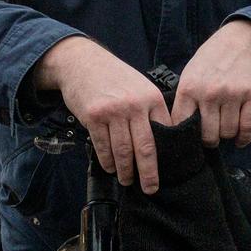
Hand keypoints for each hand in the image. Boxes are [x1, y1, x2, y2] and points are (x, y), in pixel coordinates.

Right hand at [32, 36, 171, 192]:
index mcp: (152, 98)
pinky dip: (107, 161)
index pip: (164, 132)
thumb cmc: (113, 78)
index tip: (168, 171)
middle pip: (145, 148)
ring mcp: (113, 111)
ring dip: (125, 170)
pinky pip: (102, 146)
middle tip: (150, 188)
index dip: (166, 155)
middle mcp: (134, 105)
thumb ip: (151, 110)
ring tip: (127, 180)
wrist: (82, 62)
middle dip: (148, 173)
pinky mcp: (94, 116)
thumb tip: (161, 142)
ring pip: (122, 150)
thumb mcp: (140, 87)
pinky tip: (110, 168)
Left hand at [171, 19, 250, 147]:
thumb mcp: (191, 72)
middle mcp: (210, 92)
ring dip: (228, 135)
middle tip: (213, 135)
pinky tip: (240, 138)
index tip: (193, 136)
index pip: (182, 125)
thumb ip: (186, 98)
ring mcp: (232, 94)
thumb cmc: (215, 58)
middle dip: (210, 139)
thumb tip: (180, 128)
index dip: (187, 135)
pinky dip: (244, 138)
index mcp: (190, 87)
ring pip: (228, 132)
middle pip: (208, 135)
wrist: (245, 38)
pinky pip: (248, 127)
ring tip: (226, 129)